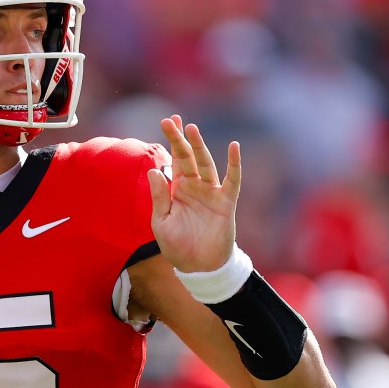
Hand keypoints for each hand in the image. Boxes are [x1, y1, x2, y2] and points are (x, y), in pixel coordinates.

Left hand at [147, 115, 240, 272]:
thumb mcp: (161, 221)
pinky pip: (232, 180)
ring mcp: (211, 192)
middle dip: (180, 139)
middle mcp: (194, 186)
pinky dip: (234, 164)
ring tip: (191, 129)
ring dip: (199, 147)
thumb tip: (154, 170)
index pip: (174, 159)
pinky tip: (234, 147)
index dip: (171, 141)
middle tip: (172, 120)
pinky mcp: (226, 202)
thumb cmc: (177, 245)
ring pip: (205, 164)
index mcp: (177, 189)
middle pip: (187, 157)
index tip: (166, 121)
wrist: (198, 267)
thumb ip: (159, 196)